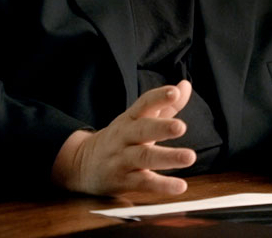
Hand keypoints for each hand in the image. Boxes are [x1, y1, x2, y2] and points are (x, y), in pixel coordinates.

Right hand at [51, 80, 195, 195]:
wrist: (82, 164)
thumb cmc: (120, 139)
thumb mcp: (138, 119)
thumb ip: (165, 105)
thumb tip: (186, 84)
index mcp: (130, 119)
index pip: (144, 103)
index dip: (159, 97)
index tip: (174, 92)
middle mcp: (125, 136)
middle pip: (142, 129)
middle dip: (161, 127)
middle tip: (181, 127)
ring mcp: (122, 159)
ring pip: (144, 157)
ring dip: (167, 157)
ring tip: (189, 157)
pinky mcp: (122, 181)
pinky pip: (143, 183)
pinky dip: (161, 185)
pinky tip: (180, 186)